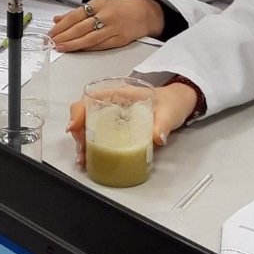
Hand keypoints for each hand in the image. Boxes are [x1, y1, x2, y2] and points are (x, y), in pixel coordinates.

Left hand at [50, 0, 163, 52]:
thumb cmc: (120, 8)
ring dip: (73, 44)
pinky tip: (78, 50)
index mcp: (99, 4)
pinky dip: (87, 48)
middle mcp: (106, 15)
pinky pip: (100, 45)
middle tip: (52, 42)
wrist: (146, 12)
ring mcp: (113, 28)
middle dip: (64, 36)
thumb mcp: (99, 4)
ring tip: (61, 48)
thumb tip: (57, 20)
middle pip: (80, 28)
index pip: (75, 15)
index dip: (62, 26)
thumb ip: (77, 13)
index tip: (51, 33)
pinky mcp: (120, 40)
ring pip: (89, 38)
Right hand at [66, 81, 199, 167]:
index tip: (74, 128)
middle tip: (82, 151)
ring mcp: (113, 116)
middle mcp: (112, 104)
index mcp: (120, 94)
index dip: (78, 112)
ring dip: (82, 141)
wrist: (179, 104)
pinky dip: (90, 145)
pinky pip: (98, 134)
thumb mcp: (168, 112)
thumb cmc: (171, 102)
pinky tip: (90, 158)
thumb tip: (158, 138)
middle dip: (78, 132)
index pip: (90, 98)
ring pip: (88, 125)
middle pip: (84, 114)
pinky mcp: (117, 128)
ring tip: (83, 158)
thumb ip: (163, 125)